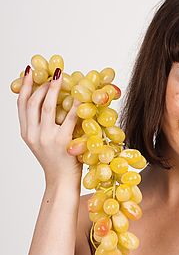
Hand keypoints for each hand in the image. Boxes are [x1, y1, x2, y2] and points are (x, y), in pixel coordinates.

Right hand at [17, 66, 82, 184]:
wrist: (62, 183)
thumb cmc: (58, 162)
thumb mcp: (44, 143)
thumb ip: (43, 125)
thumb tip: (51, 101)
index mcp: (27, 133)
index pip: (21, 105)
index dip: (24, 86)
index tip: (28, 71)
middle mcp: (33, 135)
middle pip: (32, 102)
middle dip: (41, 84)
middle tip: (51, 73)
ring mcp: (47, 138)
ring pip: (47, 107)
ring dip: (53, 89)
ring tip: (61, 77)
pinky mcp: (62, 142)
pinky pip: (68, 118)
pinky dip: (74, 105)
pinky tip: (80, 95)